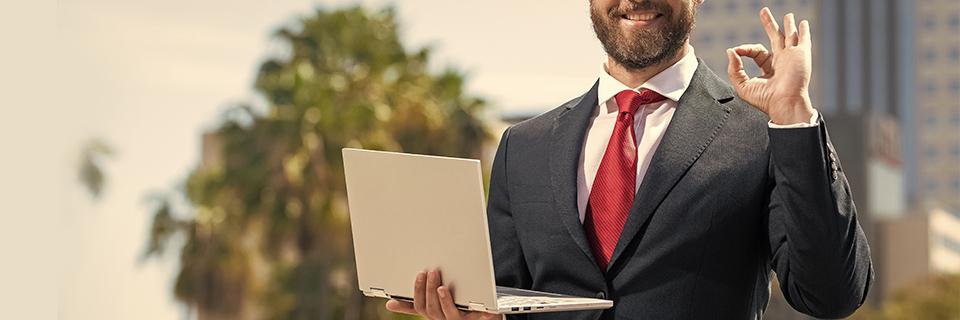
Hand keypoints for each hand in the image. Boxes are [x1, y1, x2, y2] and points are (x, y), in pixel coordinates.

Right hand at [385, 269, 499, 319]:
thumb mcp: (431, 304)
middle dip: (430, 290)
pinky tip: (478, 302)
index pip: (420, 306)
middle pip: (432, 310)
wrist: (482, 314)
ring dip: (444, 300)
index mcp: (433, 313)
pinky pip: (477, 316)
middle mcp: (444, 319)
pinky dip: (479, 311)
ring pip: (449, 314)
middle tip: (431, 272)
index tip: (419, 274)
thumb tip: (389, 305)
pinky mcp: (477, 319)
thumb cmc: (454, 306)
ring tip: (442, 286)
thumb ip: (413, 303)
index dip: (418, 291)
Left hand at [726, 7, 816, 124]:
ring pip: (789, 36)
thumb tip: (731, 51)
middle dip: (769, 24)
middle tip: (764, 11)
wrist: (784, 103)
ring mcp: (792, 57)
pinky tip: (802, 24)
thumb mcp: (743, 85)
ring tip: (788, 15)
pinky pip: (803, 39)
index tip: (737, 51)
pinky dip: (803, 31)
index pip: (756, 51)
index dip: (745, 49)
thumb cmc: (765, 99)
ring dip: (789, 25)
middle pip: (775, 37)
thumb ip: (734, 68)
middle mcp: (781, 61)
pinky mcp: (801, 55)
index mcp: (768, 68)